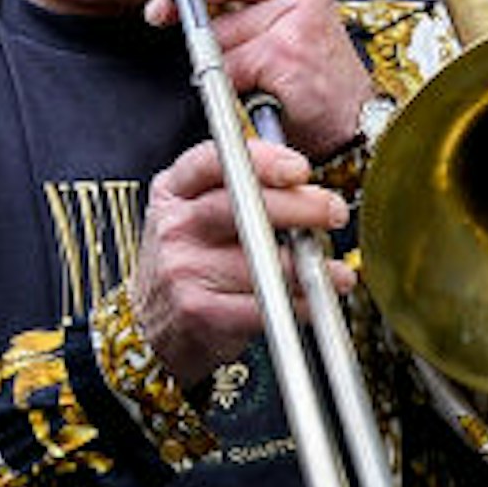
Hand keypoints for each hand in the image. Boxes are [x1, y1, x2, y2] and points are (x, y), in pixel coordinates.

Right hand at [127, 134, 340, 391]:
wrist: (150, 326)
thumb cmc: (189, 264)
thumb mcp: (193, 214)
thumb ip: (238, 190)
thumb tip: (305, 183)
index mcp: (173, 192)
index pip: (213, 161)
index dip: (261, 160)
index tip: (300, 169)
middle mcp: (174, 226)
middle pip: (243, 205)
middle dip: (301, 206)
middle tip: (333, 212)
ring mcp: (183, 268)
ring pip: (264, 260)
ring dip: (312, 267)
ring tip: (337, 272)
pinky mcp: (198, 310)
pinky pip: (265, 303)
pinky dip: (300, 304)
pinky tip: (315, 301)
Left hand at [142, 0, 366, 156]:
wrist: (356, 122)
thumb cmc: (315, 80)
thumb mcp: (285, 29)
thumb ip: (246, 6)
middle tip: (156, 12)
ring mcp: (294, 21)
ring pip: (221, 33)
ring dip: (223, 63)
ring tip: (254, 78)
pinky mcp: (287, 53)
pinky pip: (233, 66)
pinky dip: (237, 86)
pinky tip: (264, 92)